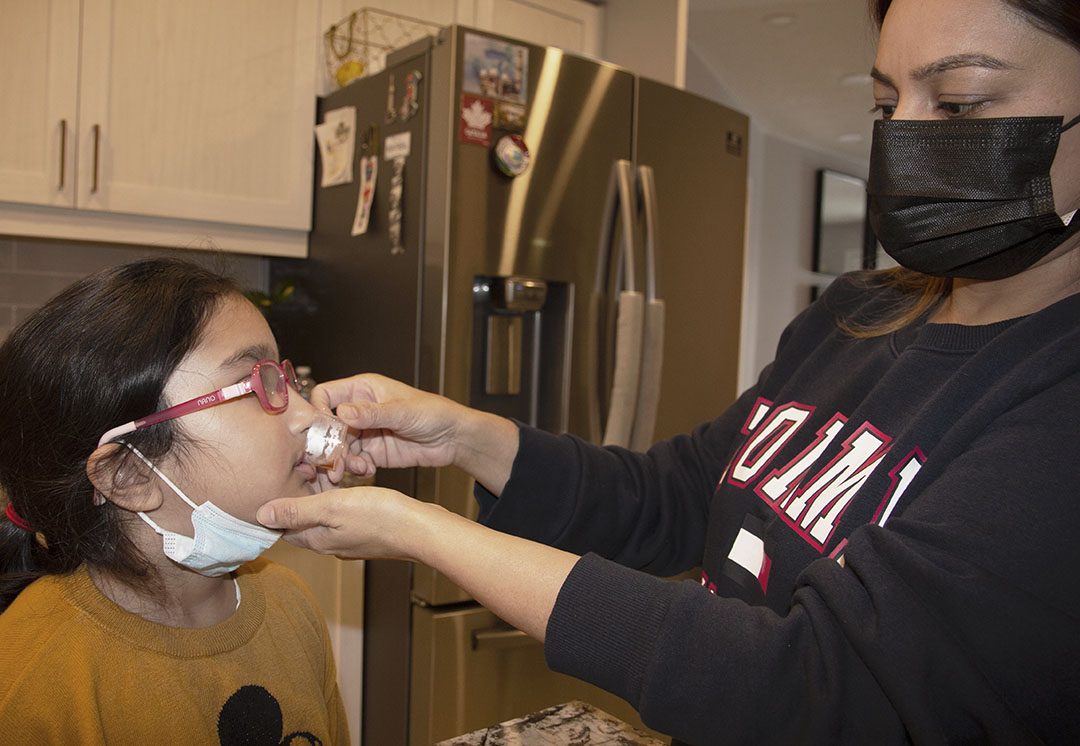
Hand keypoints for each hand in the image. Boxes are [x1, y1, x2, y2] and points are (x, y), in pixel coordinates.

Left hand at [258, 485, 576, 642]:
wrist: (423, 530)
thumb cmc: (381, 516)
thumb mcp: (333, 507)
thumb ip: (298, 510)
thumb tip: (260, 514)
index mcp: (318, 539)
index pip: (283, 527)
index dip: (275, 505)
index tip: (272, 481)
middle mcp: (331, 544)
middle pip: (303, 522)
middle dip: (296, 500)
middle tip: (296, 471)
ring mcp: (351, 541)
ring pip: (324, 519)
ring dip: (318, 499)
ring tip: (319, 473)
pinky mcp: (369, 534)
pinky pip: (344, 517)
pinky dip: (339, 502)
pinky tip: (346, 487)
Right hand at [310, 373, 464, 474]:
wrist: (453, 439)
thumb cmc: (434, 413)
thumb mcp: (403, 411)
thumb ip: (373, 414)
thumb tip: (343, 412)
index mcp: (363, 389)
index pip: (326, 395)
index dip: (319, 412)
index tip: (322, 431)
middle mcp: (360, 410)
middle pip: (329, 427)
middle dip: (330, 445)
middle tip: (336, 461)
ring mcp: (365, 433)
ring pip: (339, 447)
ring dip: (342, 461)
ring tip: (356, 469)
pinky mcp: (372, 452)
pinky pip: (354, 462)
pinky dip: (356, 469)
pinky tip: (368, 471)